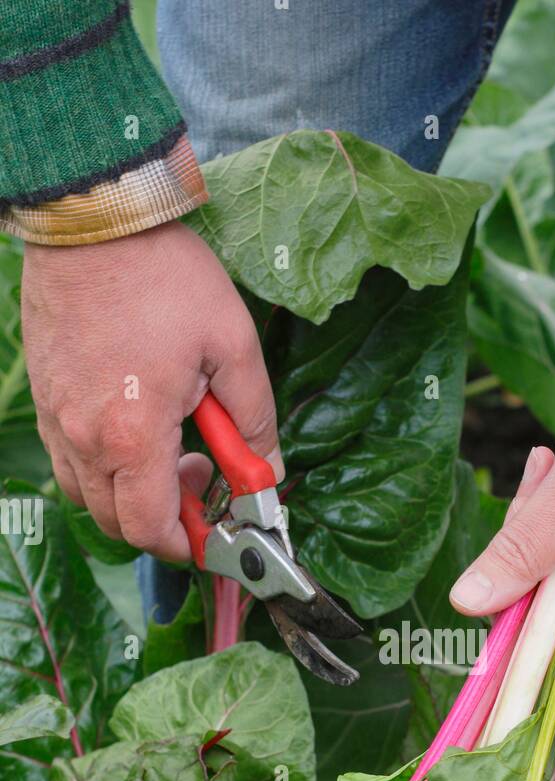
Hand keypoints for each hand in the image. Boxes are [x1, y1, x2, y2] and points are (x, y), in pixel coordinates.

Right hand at [22, 220, 281, 561]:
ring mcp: (56, 419)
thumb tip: (270, 470)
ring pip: (88, 496)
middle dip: (164, 522)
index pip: (152, 529)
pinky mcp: (43, 397)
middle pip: (118, 522)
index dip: (188, 546)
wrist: (95, 218)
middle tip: (200, 482)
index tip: (216, 537)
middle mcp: (84, 438)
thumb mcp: (233, 346)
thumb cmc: (164, 277)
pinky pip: (68, 459)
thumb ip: (256, 420)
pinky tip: (134, 431)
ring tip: (169, 454)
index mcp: (133, 435)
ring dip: (131, 496)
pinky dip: (102, 467)